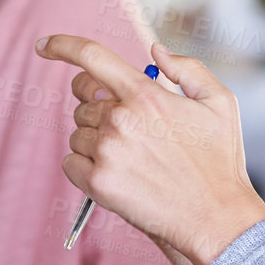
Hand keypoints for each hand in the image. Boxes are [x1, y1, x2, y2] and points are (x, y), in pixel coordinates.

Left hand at [35, 37, 264, 264]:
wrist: (215, 219)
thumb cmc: (220, 162)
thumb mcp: (220, 102)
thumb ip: (187, 68)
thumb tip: (156, 50)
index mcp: (146, 94)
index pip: (92, 56)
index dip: (62, 45)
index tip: (44, 45)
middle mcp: (120, 119)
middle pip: (83, 98)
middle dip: (99, 105)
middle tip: (127, 126)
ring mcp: (106, 152)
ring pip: (78, 132)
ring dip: (96, 140)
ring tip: (133, 159)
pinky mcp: (97, 183)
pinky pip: (70, 162)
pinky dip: (85, 166)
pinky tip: (117, 175)